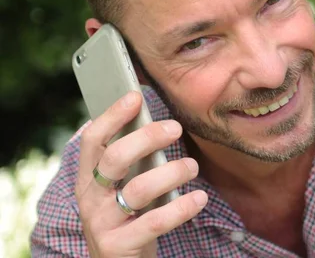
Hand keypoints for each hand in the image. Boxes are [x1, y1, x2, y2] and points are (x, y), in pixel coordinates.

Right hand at [75, 91, 207, 256]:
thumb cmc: (127, 217)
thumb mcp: (121, 188)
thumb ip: (132, 161)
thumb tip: (156, 122)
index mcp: (88, 178)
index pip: (93, 140)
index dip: (112, 116)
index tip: (135, 96)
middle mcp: (90, 198)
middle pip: (115, 158)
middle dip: (147, 138)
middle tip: (176, 128)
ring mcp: (102, 223)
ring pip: (138, 189)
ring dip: (171, 172)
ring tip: (192, 166)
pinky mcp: (119, 246)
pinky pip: (155, 222)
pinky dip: (181, 208)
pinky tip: (200, 198)